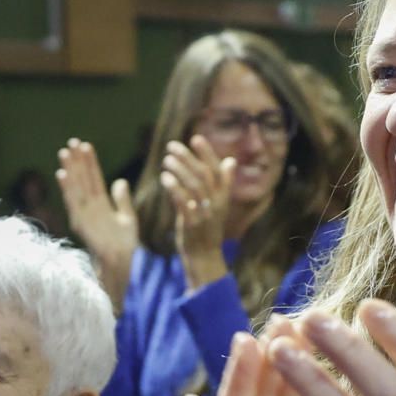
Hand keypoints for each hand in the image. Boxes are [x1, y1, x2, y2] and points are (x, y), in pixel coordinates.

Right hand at [56, 139, 137, 307]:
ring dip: (70, 170)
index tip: (85, 145)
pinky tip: (62, 174)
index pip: (94, 178)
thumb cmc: (125, 245)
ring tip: (64, 152)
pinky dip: (67, 188)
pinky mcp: (82, 223)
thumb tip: (120, 180)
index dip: (89, 163)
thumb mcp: (128, 218)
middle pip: (82, 180)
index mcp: (101, 205)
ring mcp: (85, 215)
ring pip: (76, 187)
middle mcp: (90, 208)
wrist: (122, 264)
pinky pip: (73, 202)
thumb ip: (122, 200)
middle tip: (71, 142)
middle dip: (77, 161)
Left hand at [160, 137, 234, 288]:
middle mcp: (217, 203)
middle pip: (204, 174)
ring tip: (166, 160)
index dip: (207, 153)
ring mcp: (206, 213)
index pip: (217, 169)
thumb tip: (230, 161)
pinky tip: (165, 178)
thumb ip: (222, 183)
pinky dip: (175, 188)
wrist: (204, 257)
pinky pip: (184, 202)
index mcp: (223, 196)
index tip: (196, 138)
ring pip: (194, 186)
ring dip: (179, 170)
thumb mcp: (219, 205)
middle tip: (172, 146)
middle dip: (188, 157)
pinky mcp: (193, 224)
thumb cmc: (208, 228)